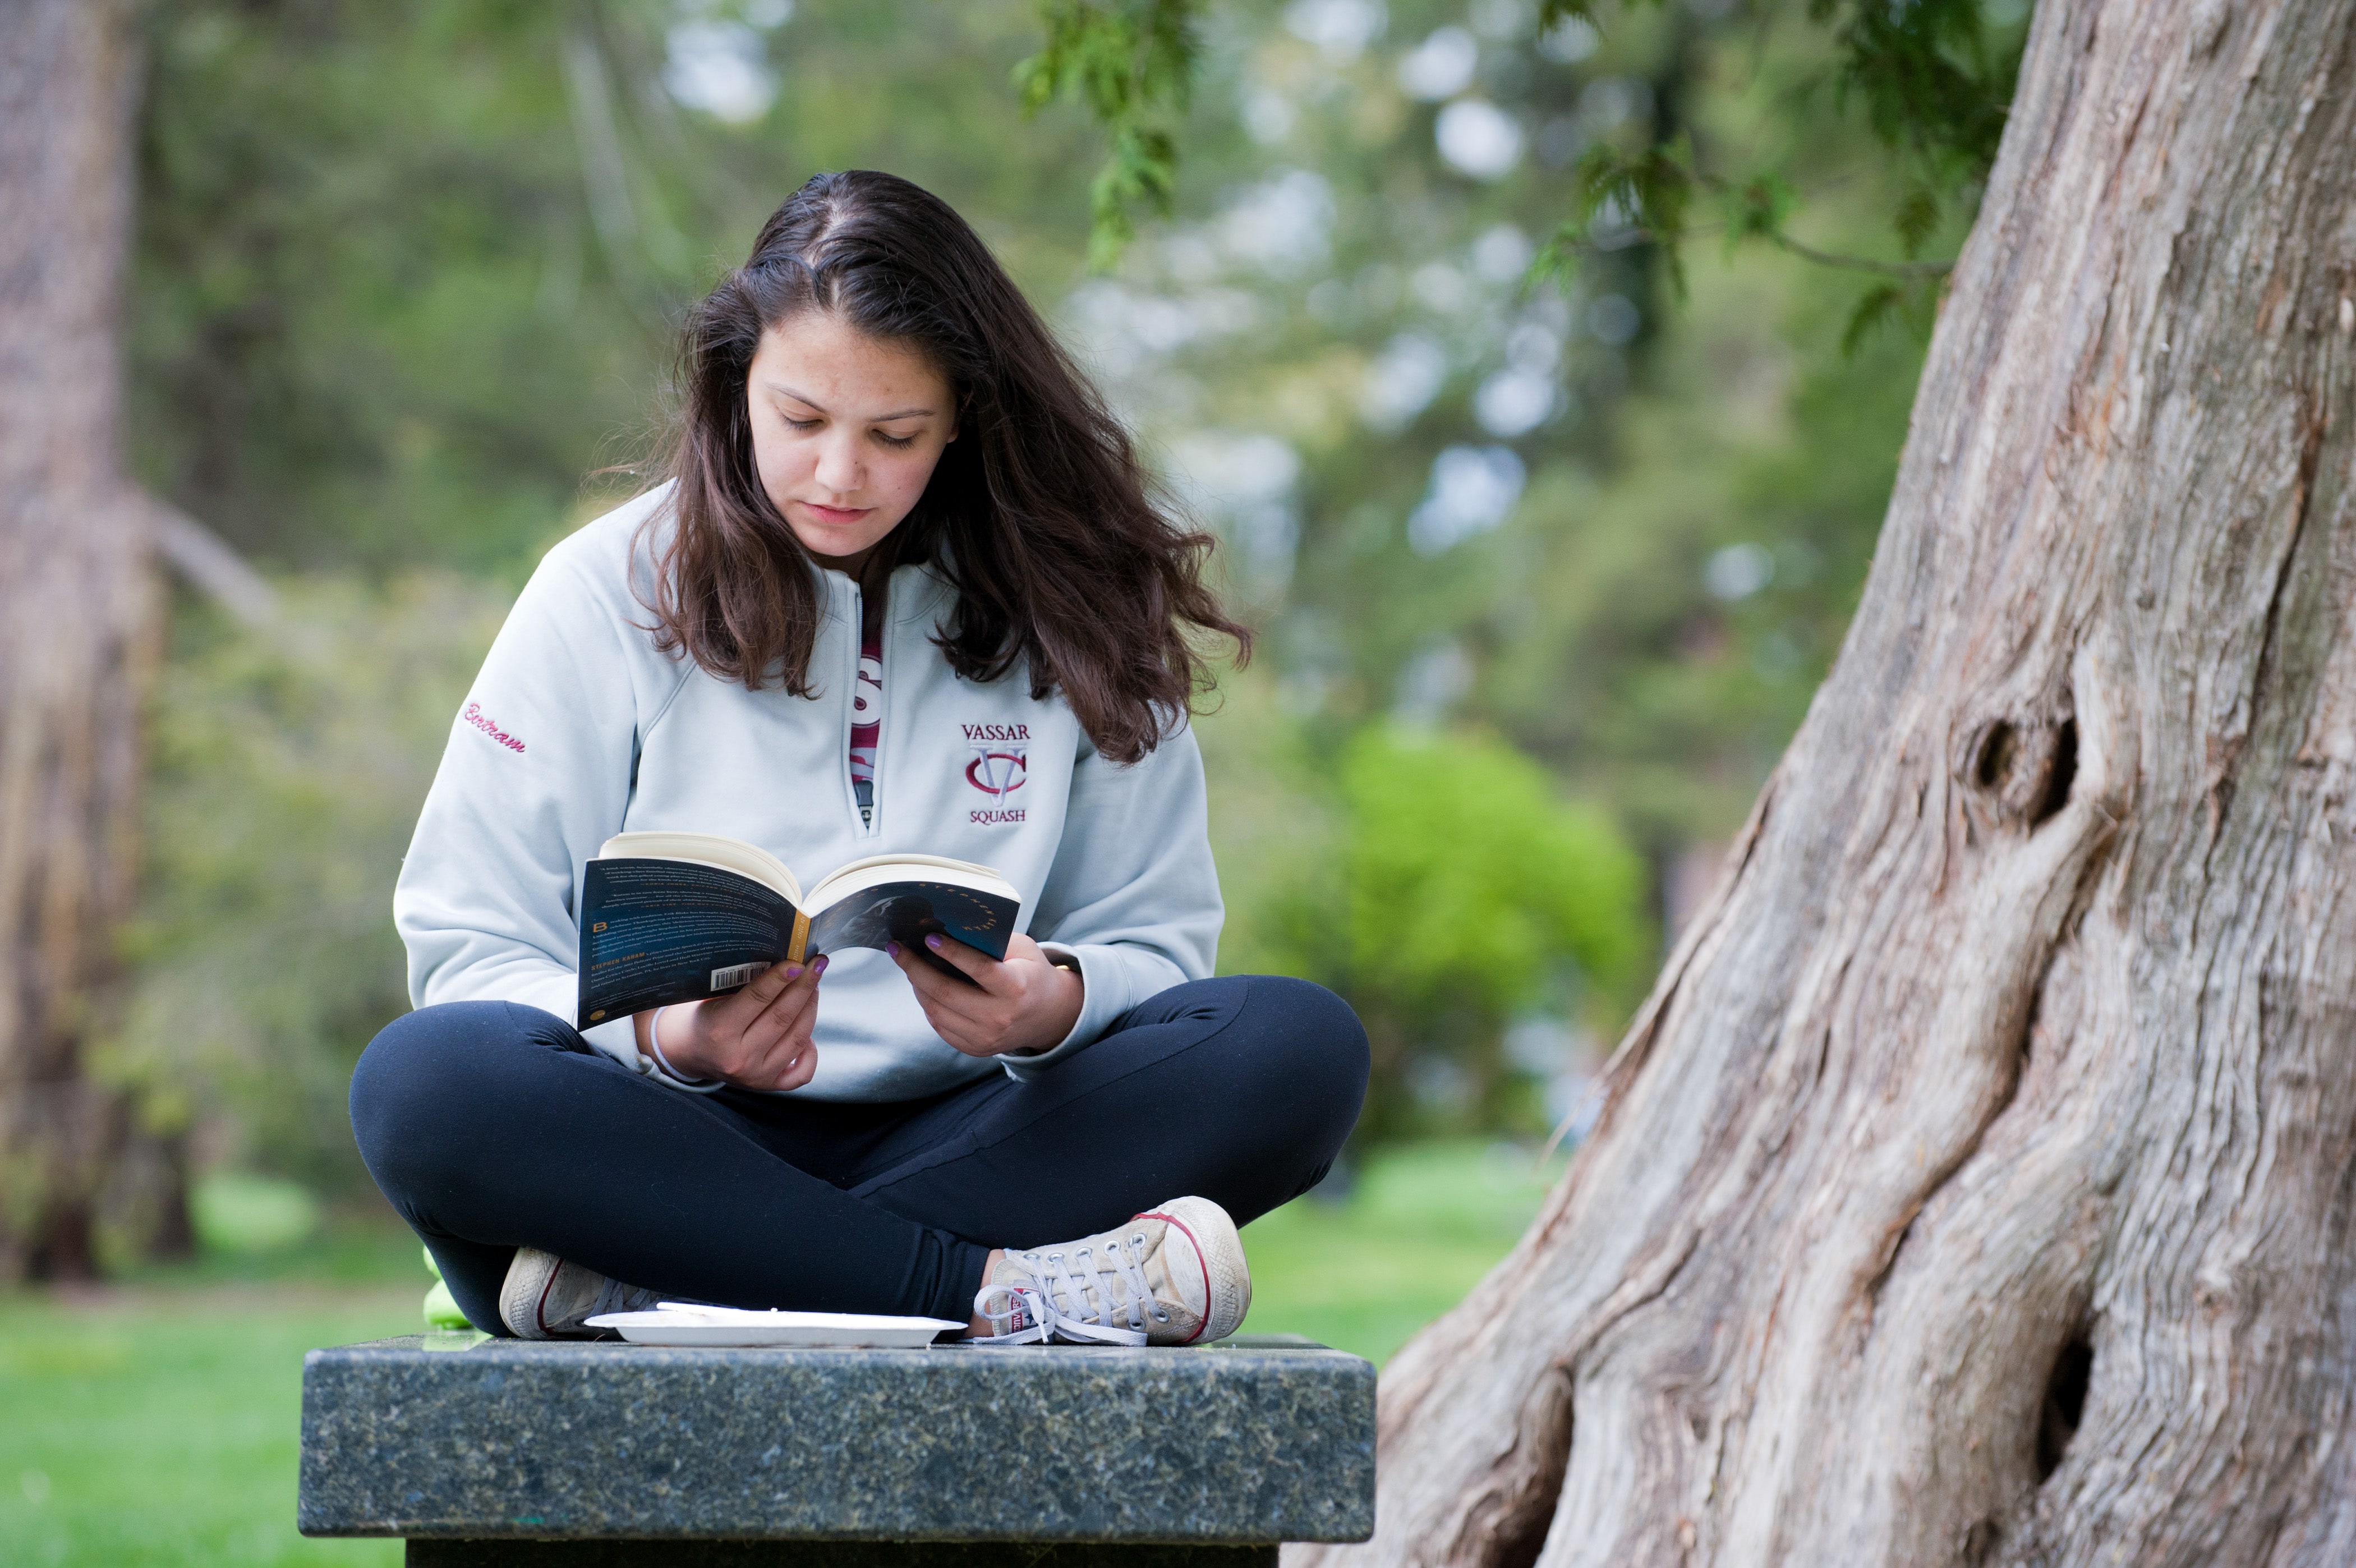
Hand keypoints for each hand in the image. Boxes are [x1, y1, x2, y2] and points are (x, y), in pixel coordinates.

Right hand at [635, 957, 825, 1089]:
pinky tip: (807, 1032)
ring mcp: (756, 1076)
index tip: (799, 961)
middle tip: (817, 965)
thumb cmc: (702, 1015)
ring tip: (814, 986)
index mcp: (719, 1031)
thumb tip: (784, 961)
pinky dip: (810, 1050)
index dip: (781, 978)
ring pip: (797, 1038)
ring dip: (810, 1008)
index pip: (757, 999)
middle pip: (782, 1017)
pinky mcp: (767, 1086)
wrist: (687, 1053)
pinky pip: (802, 1072)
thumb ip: (741, 982)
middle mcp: (739, 1057)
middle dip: (804, 987)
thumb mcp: (711, 995)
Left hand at [889, 933, 1082, 1057]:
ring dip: (916, 985)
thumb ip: (991, 941)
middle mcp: (1000, 1017)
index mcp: (1016, 988)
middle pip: (947, 993)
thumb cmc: (1029, 972)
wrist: (1046, 1015)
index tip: (929, 937)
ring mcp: (986, 1037)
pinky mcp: (974, 1048)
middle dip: (915, 968)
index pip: (979, 969)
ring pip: (937, 1011)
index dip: (952, 952)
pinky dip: (927, 1004)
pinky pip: (940, 1026)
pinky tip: (921, 986)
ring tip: (907, 964)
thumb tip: (947, 930)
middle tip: (897, 948)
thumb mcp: (1022, 949)